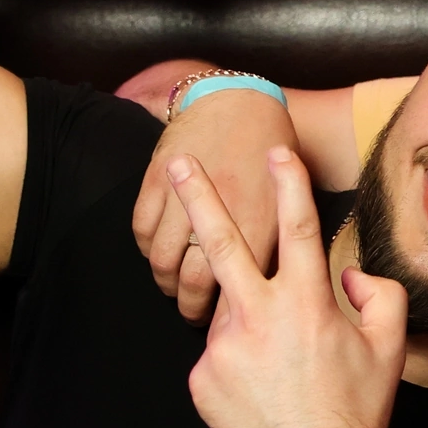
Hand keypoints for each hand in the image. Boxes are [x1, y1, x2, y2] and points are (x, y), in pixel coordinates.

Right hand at [132, 86, 296, 317]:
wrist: (243, 104)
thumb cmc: (272, 157)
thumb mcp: (287, 206)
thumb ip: (274, 248)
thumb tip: (262, 293)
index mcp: (261, 224)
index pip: (236, 287)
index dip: (226, 313)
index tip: (225, 323)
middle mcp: (223, 213)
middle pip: (193, 281)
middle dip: (190, 307)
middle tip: (193, 315)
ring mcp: (186, 196)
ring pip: (161, 260)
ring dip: (165, 281)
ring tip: (173, 287)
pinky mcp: (157, 181)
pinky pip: (141, 231)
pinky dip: (146, 249)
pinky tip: (158, 253)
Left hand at [166, 147, 407, 427]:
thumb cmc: (356, 414)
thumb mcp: (388, 350)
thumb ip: (379, 297)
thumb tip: (352, 278)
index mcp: (307, 304)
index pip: (296, 228)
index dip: (288, 185)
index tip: (276, 151)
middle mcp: (258, 318)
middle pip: (222, 242)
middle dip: (199, 198)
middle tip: (176, 165)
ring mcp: (223, 350)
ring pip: (230, 317)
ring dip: (251, 329)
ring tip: (281, 374)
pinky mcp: (201, 380)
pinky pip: (218, 360)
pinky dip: (239, 369)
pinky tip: (263, 397)